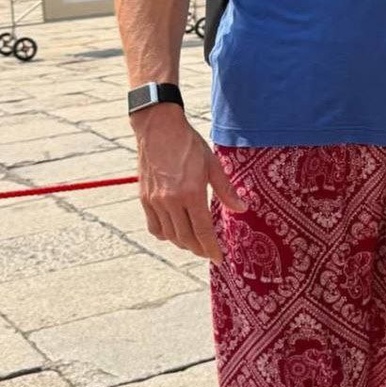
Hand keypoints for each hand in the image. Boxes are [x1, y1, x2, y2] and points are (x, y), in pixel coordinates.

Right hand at [132, 104, 245, 262]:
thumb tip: (241, 208)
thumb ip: (226, 189)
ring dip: (183, 243)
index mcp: (191, 193)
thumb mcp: (212, 164)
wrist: (158, 128)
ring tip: (194, 243)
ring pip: (169, 235)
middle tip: (208, 252)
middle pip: (185, 237)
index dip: (211, 248)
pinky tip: (174, 232)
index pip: (202, 230)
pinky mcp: (144, 199)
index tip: (218, 258)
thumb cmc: (188, 144)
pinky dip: (165, 234)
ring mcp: (155, 201)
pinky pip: (154, 227)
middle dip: (199, 249)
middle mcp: (171, 201)